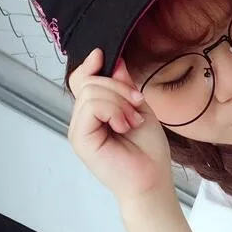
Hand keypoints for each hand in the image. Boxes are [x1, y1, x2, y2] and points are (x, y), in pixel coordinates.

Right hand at [67, 49, 173, 202]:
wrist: (152, 177)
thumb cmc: (148, 148)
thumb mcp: (138, 106)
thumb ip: (123, 85)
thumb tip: (114, 60)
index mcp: (96, 110)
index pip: (82, 79)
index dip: (91, 64)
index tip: (104, 55)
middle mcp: (83, 118)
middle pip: (90, 81)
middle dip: (119, 88)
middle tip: (137, 107)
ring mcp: (79, 128)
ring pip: (92, 92)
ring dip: (120, 102)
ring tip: (132, 121)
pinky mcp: (80, 139)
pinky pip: (92, 107)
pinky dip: (114, 111)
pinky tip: (124, 125)